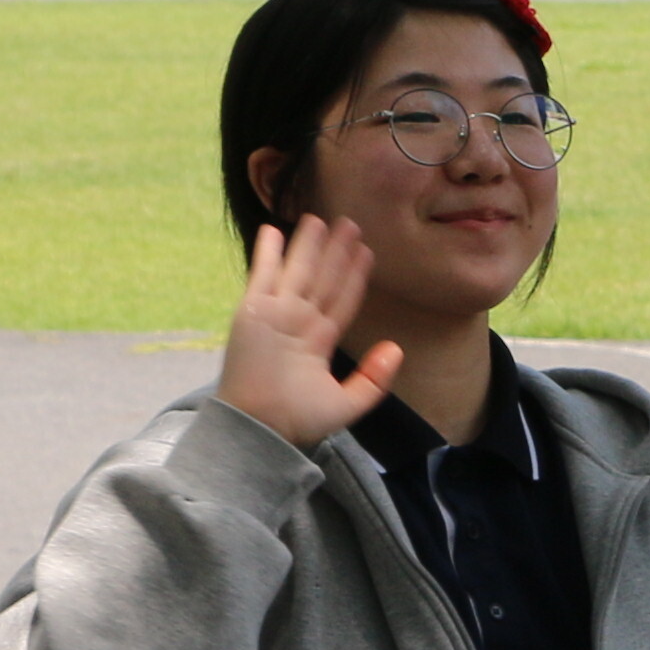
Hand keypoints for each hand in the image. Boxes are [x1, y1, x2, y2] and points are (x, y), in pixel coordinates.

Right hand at [216, 215, 400, 446]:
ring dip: (308, 245)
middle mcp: (298, 324)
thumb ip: (375, 378)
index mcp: (319, 342)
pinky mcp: (251, 314)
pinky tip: (272, 231)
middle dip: (336, 252)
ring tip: (319, 219)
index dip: (355, 276)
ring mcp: (275, 316)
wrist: (260, 430)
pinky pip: (261, 276)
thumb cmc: (296, 422)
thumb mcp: (348, 403)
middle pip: (323, 279)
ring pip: (298, 272)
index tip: (367, 252)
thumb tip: (397, 349)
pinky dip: (266, 253)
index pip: (342, 300)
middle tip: (351, 223)